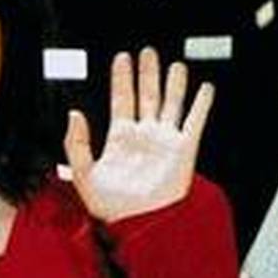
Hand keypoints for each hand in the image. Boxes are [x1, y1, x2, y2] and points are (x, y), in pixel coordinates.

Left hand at [65, 47, 212, 222]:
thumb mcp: (83, 173)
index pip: (121, 100)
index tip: (121, 59)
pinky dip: (201, 105)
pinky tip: (205, 89)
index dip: (121, 79)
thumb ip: (75, 144)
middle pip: (146, 96)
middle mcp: (144, 135)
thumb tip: (73, 115)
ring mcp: (165, 141)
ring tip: (175, 63)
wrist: (140, 225)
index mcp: (119, 139)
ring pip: (170, 104)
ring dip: (173, 84)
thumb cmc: (112, 206)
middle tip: (147, 52)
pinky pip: (194, 122)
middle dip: (147, 73)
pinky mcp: (184, 150)